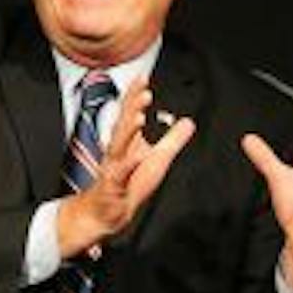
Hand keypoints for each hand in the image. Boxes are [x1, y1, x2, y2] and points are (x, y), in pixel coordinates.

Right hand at [55, 77, 197, 259]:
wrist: (104, 214)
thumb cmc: (129, 185)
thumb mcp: (157, 159)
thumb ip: (172, 140)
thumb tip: (188, 122)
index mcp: (126, 143)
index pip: (129, 114)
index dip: (135, 96)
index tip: (143, 78)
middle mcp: (117, 152)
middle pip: (123, 125)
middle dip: (131, 107)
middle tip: (143, 92)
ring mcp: (112, 169)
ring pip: (118, 147)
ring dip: (127, 131)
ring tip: (137, 116)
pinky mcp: (112, 188)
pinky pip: (120, 176)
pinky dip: (127, 166)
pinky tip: (137, 157)